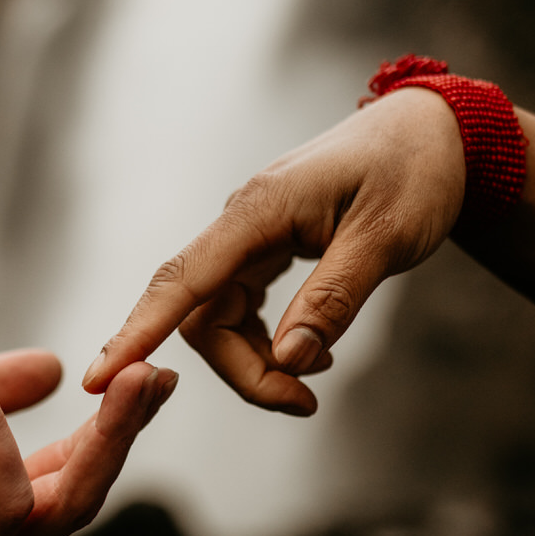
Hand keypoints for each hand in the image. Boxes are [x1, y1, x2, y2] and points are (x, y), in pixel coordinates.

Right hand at [80, 86, 466, 414]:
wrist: (434, 132)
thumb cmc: (415, 173)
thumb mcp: (387, 239)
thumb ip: (333, 300)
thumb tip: (288, 360)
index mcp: (259, 210)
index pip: (181, 281)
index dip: (138, 334)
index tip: (100, 379)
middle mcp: (242, 221)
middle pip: (199, 314)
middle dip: (240, 371)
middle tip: (303, 404)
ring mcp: (251, 234)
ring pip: (218, 317)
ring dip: (255, 363)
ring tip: (312, 387)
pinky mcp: (266, 246)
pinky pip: (241, 306)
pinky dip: (266, 343)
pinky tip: (310, 355)